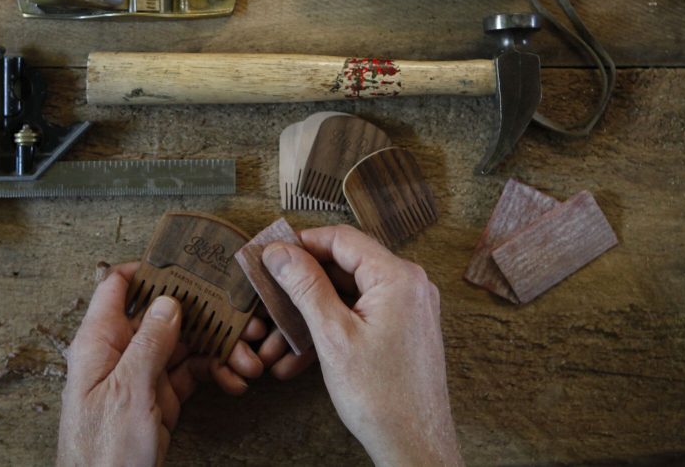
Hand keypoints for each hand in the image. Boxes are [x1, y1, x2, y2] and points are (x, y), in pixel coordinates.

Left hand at [57, 263, 265, 466]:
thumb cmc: (102, 456)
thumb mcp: (128, 392)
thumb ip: (149, 343)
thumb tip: (168, 301)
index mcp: (100, 342)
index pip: (118, 288)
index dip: (150, 270)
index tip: (188, 264)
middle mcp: (120, 353)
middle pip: (165, 315)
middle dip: (206, 316)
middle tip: (242, 319)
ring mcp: (141, 376)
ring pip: (185, 346)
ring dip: (220, 350)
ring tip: (249, 360)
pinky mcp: (159, 399)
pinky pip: (191, 375)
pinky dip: (216, 375)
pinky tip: (236, 381)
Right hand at [261, 225, 462, 466]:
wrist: (415, 446)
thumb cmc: (381, 396)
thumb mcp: (332, 335)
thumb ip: (305, 286)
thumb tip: (280, 252)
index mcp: (398, 277)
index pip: (342, 238)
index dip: (302, 243)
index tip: (271, 254)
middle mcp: (410, 284)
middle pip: (345, 265)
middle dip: (303, 284)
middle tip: (269, 292)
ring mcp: (408, 307)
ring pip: (349, 295)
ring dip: (313, 312)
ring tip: (278, 336)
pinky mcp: (402, 329)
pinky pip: (360, 315)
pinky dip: (332, 328)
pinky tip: (301, 355)